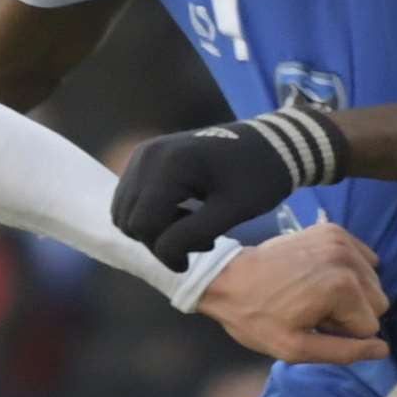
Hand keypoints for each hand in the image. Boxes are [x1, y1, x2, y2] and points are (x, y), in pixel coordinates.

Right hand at [113, 114, 340, 270]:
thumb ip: (193, 233)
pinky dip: (151, 214)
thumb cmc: (258, 176)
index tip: (200, 254)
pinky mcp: (145, 158)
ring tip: (192, 226)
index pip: (144, 223)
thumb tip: (163, 252)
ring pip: (126, 211)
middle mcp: (146, 156)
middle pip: (129, 219)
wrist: (270, 143)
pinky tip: (183, 212)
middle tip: (201, 240)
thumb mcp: (232, 210)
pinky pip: (132, 198)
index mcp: (168, 165)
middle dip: (160, 240)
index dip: (166, 251)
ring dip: (154, 228)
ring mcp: (143, 154)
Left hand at [194, 222, 390, 364]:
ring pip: (372, 280)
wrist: (228, 278)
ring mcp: (340, 239)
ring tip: (314, 292)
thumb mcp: (296, 349)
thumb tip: (383, 348)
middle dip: (351, 312)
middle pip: (377, 301)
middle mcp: (347, 259)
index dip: (342, 332)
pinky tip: (321, 274)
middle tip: (314, 310)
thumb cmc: (258, 318)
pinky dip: (349, 268)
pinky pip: (362, 257)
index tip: (313, 324)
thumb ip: (345, 352)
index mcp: (343, 288)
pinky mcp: (331, 229)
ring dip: (350, 291)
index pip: (370, 327)